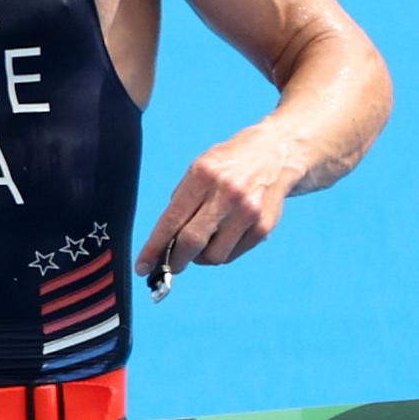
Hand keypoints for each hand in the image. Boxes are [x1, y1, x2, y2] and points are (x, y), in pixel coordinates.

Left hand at [136, 116, 307, 277]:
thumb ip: (181, 204)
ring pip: (214, 256)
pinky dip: (222, 252)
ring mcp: (248, 210)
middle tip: (169, 266)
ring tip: (203, 244)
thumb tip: (163, 246)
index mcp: (203, 175)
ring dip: (201, 258)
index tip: (142, 267)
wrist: (276, 152)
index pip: (171, 221)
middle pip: (192, 242)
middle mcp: (227, 193)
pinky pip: (233, 254)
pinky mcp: (264, 225)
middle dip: (175, 261)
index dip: (154, 248)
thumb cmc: (228, 165)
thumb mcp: (199, 169)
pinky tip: (223, 237)